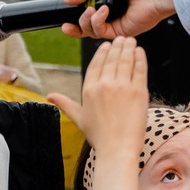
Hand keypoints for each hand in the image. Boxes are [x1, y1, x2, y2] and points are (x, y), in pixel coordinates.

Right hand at [51, 33, 148, 161]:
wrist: (117, 149)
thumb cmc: (99, 137)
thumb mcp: (78, 118)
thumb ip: (65, 104)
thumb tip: (49, 96)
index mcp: (89, 90)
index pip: (95, 64)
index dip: (102, 53)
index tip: (107, 46)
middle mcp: (104, 85)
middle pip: (111, 59)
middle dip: (117, 46)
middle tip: (122, 39)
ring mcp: (122, 87)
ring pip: (125, 60)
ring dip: (128, 48)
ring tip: (131, 41)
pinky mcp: (139, 92)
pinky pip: (140, 69)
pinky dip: (140, 58)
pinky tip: (140, 52)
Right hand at [63, 0, 179, 39]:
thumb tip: (68, 0)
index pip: (83, 10)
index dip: (72, 15)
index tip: (63, 17)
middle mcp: (108, 11)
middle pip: (83, 25)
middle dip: (75, 23)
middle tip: (73, 18)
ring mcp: (114, 22)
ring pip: (89, 31)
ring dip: (86, 21)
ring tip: (93, 10)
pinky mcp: (121, 32)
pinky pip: (101, 33)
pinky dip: (97, 23)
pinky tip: (104, 12)